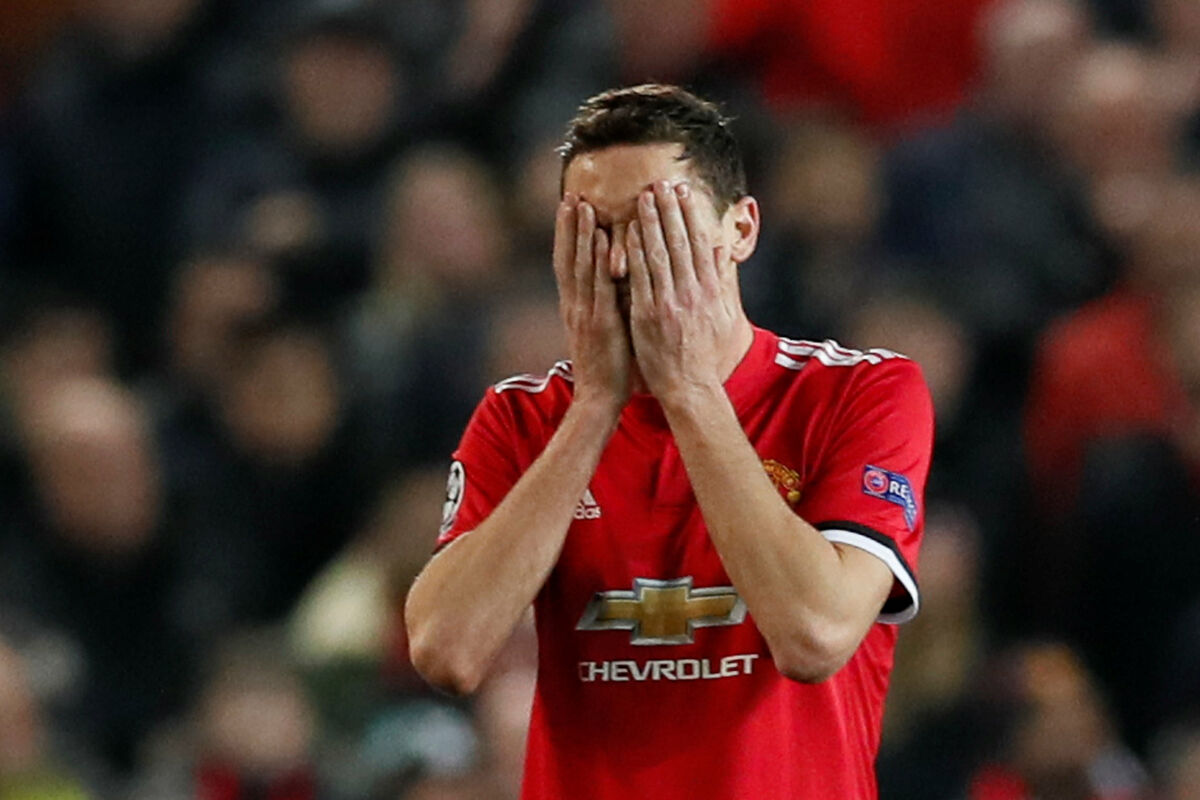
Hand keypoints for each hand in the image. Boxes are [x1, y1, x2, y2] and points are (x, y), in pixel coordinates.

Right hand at [553, 194, 631, 413]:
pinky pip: (600, 286)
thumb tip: (616, 280)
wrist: (600, 398)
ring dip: (581, 235)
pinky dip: (600, 261)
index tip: (569, 207)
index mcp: (574, 307)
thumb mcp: (603, 329)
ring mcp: (585, 313)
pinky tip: (604, 240)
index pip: (567, 263)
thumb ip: (605, 304)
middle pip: (568, 258)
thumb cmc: (608, 365)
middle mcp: (575, 306)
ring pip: (581, 267)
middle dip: (568, 226)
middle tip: (570, 195)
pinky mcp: (600, 323)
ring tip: (583, 206)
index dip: (567, 235)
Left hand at [626, 181, 739, 400]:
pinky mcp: (648, 316)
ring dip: (650, 224)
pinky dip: (634, 254)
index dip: (691, 215)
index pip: (700, 243)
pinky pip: (640, 279)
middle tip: (660, 183)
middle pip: (681, 242)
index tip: (683, 192)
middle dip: (669, 210)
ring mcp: (670, 303)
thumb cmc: (704, 353)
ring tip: (642, 197)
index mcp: (709, 290)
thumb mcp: (723, 315)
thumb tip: (723, 250)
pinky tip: (626, 233)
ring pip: (660, 255)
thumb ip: (721, 281)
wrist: (690, 387)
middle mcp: (692, 292)